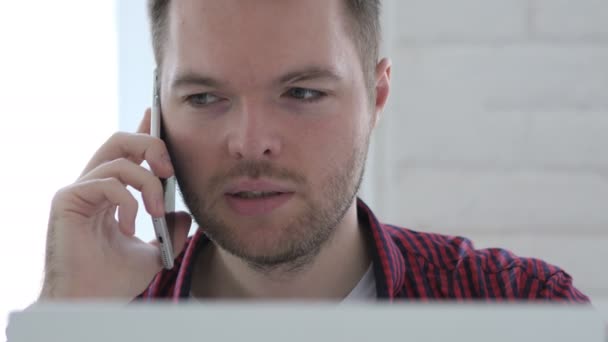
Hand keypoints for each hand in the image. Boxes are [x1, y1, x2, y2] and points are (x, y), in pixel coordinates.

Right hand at [39, 109, 190, 299]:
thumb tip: (184, 212)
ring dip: (148, 183)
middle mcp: (92, 185)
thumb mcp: (154, 253)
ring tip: (155, 212)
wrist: (91, 302)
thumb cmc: (114, 280)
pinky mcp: (67, 200)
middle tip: (170, 171)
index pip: (128, 152)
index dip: (143, 130)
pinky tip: (128, 228)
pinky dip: (128, 203)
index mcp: (110, 193)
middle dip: (152, 146)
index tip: (157, 115)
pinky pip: (108, 182)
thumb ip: (170, 230)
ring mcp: (78, 190)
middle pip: (120, 140)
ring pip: (118, 158)